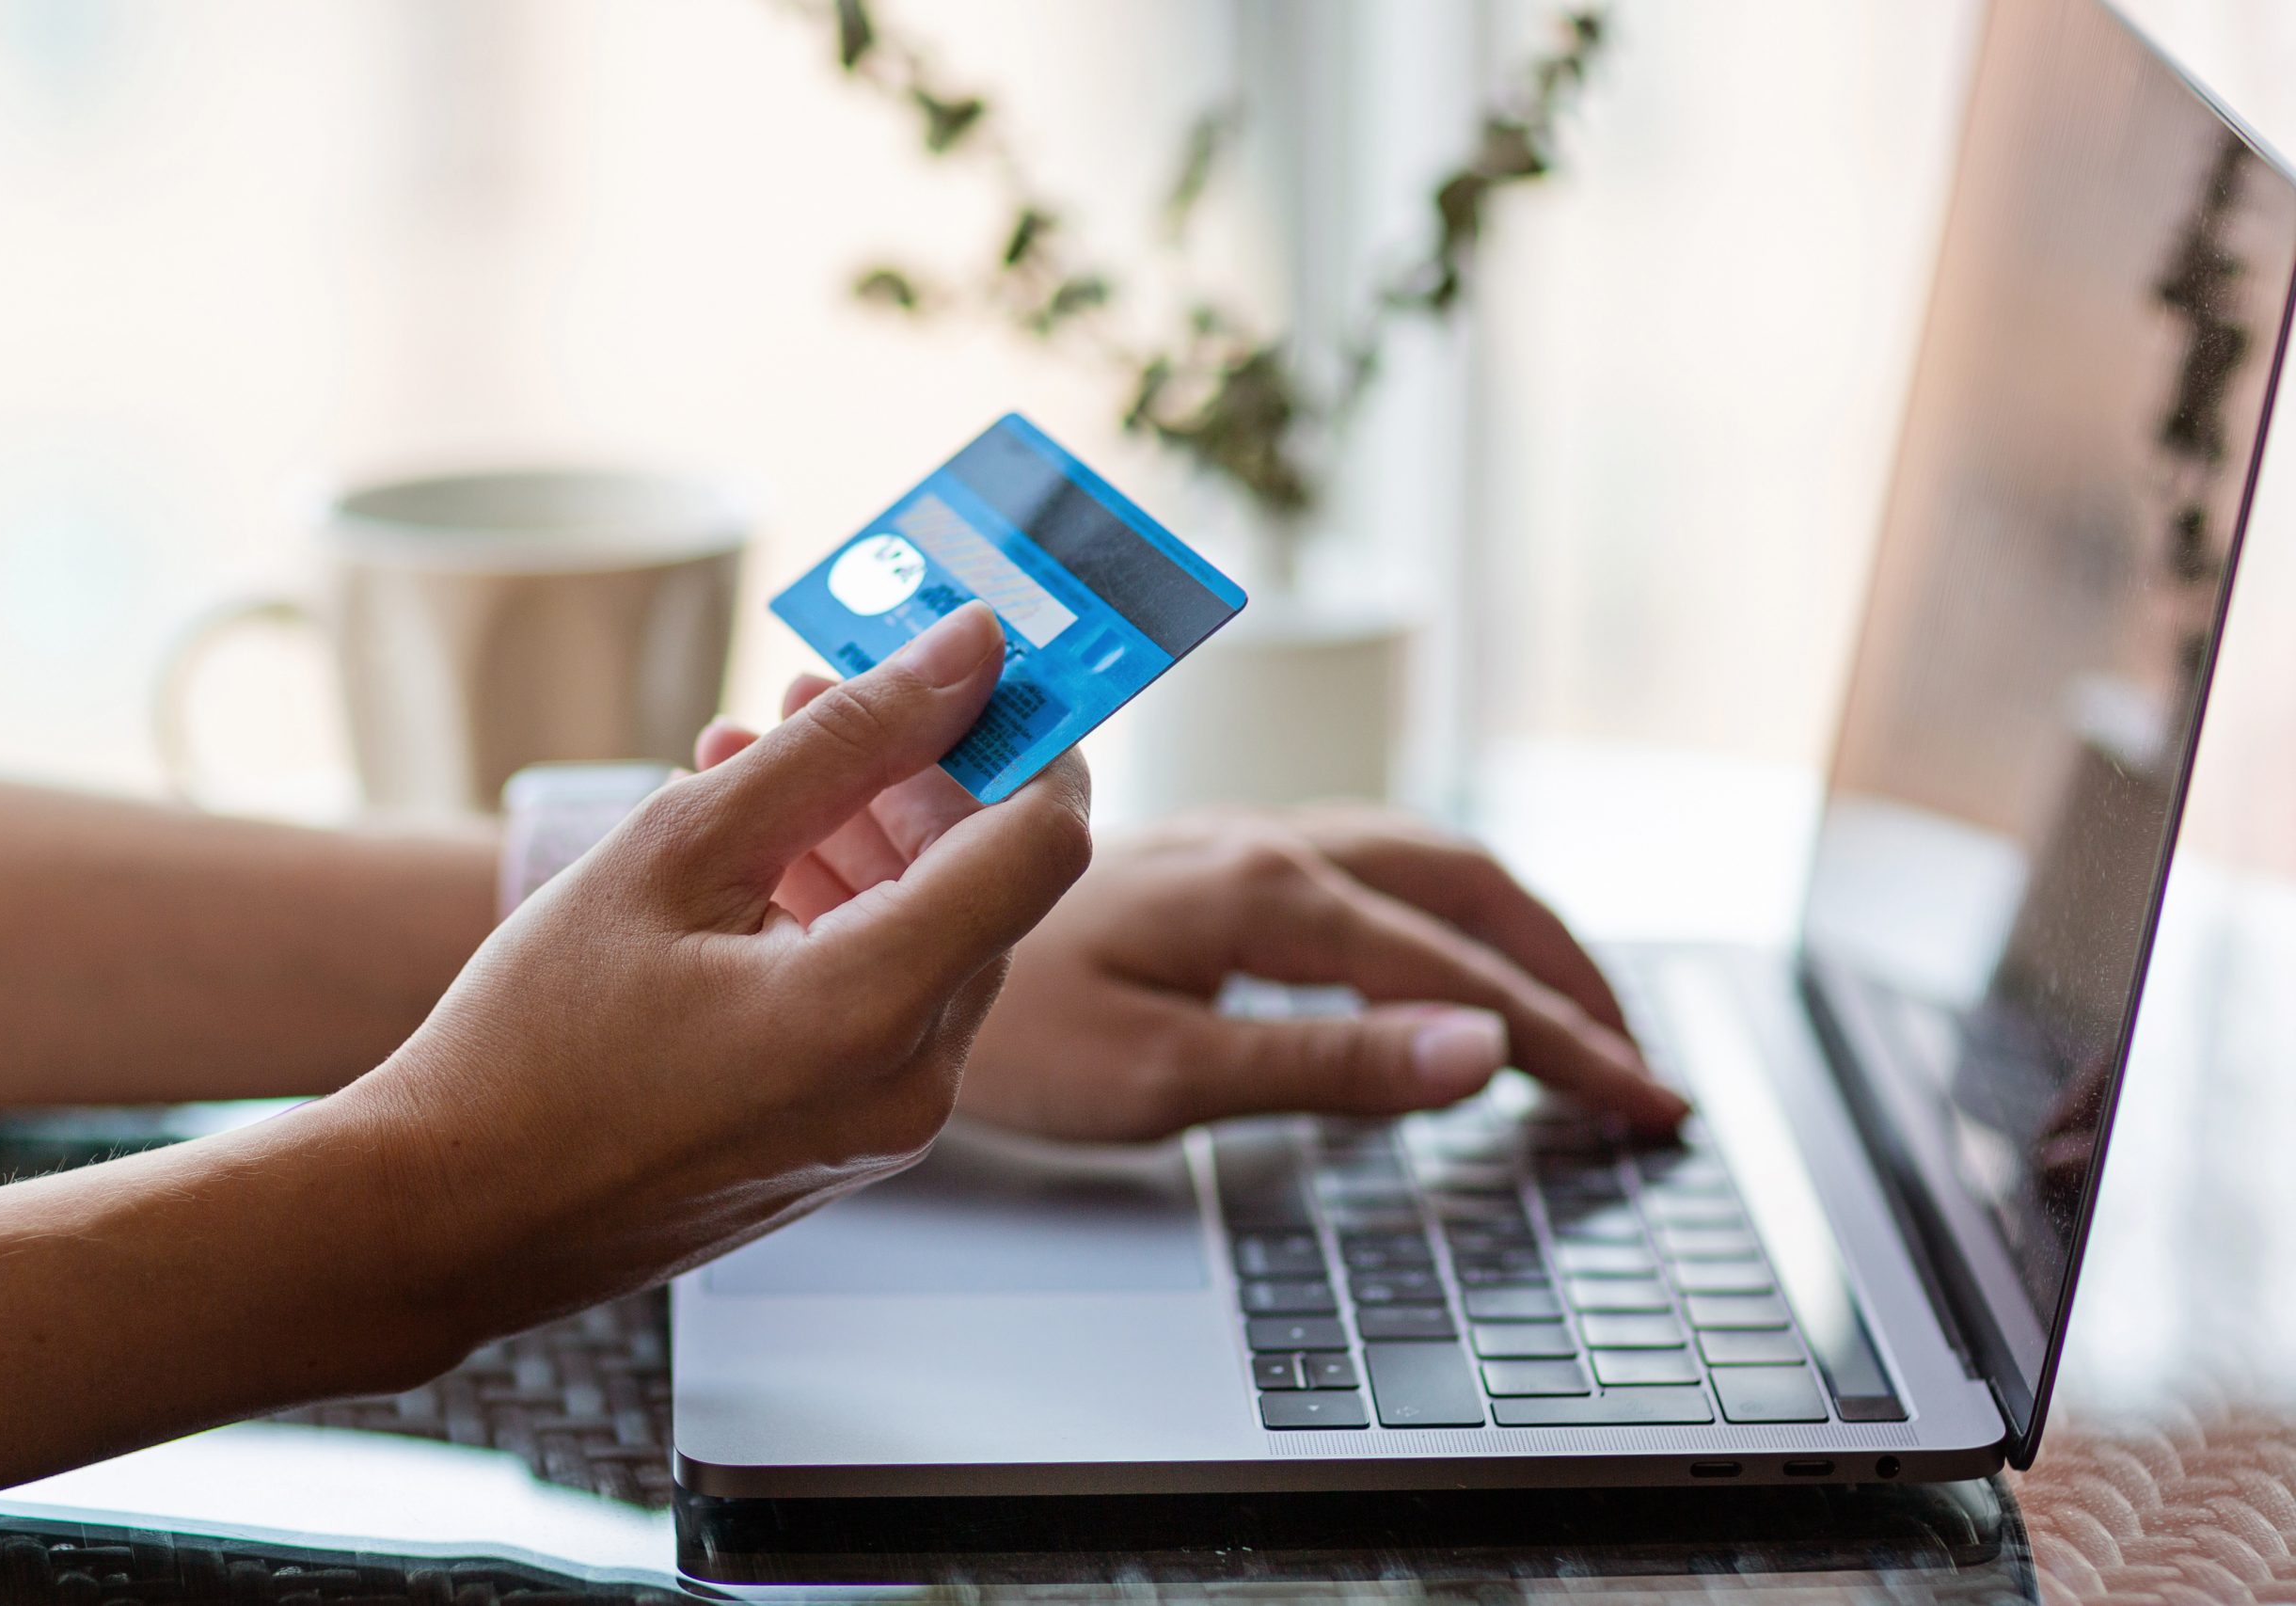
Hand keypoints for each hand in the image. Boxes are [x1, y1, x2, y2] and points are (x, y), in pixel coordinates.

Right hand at [345, 602, 1092, 1338]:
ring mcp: (890, 1122)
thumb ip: (840, 745)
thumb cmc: (534, 1044)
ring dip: (865, 836)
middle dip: (914, 775)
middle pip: (989, 885)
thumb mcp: (676, 850)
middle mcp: (913, 1081)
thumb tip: (967, 654)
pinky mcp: (855, 1139)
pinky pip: (891, 997)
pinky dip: (841, 915)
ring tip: (745, 768)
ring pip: (937, 935)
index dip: (1026, 736)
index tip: (966, 670)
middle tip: (812, 700)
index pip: (1044, 839)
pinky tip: (746, 866)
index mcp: (876, 1011)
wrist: (452, 1219)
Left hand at [962, 805, 1687, 1141]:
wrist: (893, 936)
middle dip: (1567, 972)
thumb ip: (1329, 1063)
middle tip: (1634, 1063)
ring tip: (1574, 1011)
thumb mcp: (1164, 1071)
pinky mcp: (1223, 857)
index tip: (1642, 1101)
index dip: (1566, 1042)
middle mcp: (1271, 843)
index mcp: (1267, 892)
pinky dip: (1448, 914)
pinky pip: (1374, 865)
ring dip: (1516, 931)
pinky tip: (1451, 958)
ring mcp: (1248, 840)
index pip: (1461, 969)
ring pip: (1427, 859)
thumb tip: (1478, 1050)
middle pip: (1467, 885)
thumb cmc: (1005, 1022)